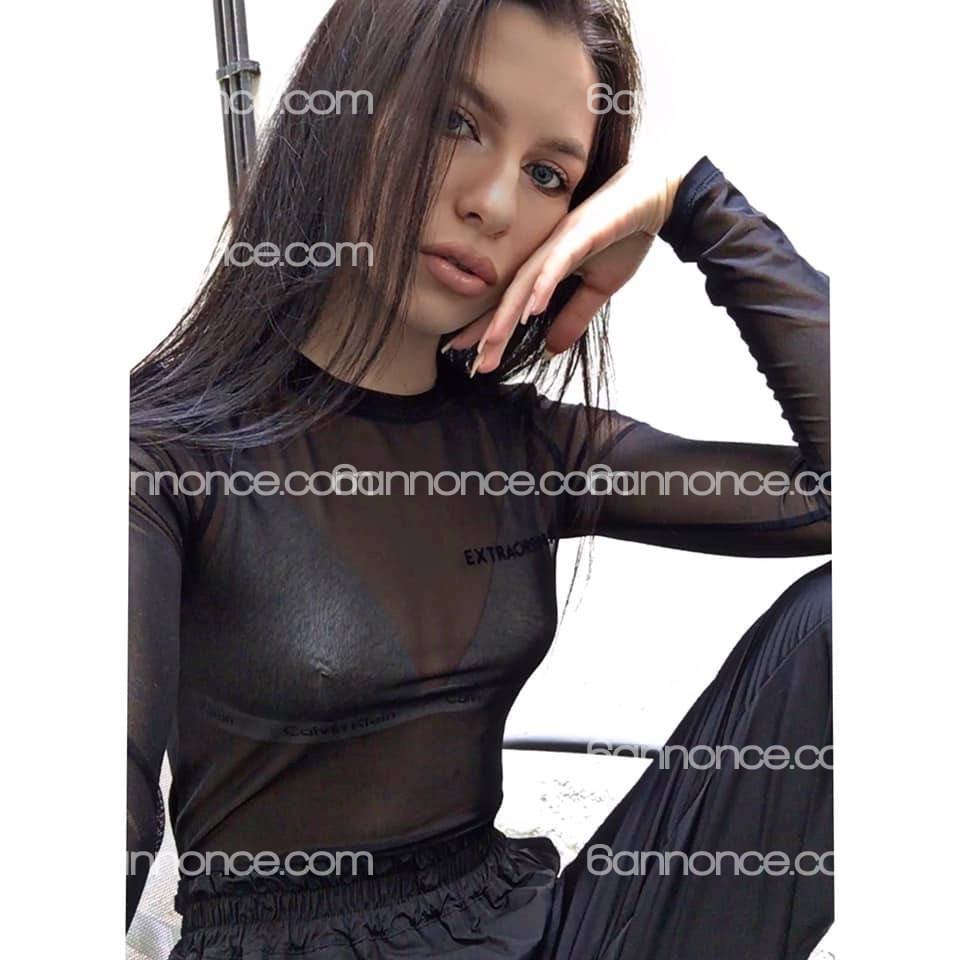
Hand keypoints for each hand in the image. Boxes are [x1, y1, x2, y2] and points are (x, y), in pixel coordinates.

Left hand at [442, 162, 685, 374]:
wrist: (655, 196)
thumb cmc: (624, 236)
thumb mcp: (599, 289)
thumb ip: (573, 318)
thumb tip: (550, 351)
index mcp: (546, 267)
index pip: (513, 304)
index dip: (491, 330)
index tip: (474, 359)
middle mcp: (545, 254)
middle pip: (511, 297)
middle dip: (492, 331)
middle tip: (477, 363)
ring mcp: (561, 242)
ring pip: (527, 281)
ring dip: (509, 312)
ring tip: (492, 341)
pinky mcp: (583, 232)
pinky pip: (559, 261)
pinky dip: (544, 284)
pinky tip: (532, 307)